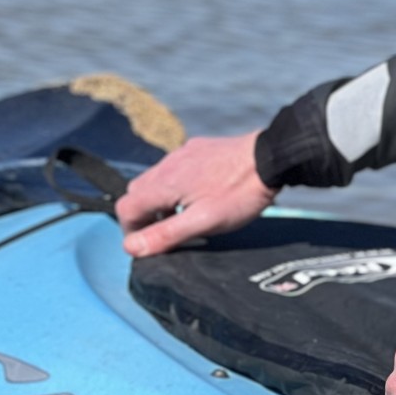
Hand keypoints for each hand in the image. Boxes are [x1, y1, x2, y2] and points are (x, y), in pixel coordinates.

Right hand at [116, 132, 276, 256]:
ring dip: (158, 200)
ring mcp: (183, 153)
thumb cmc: (238, 194)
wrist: (269, 158)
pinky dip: (174, 186)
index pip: (125, 207)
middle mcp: (168, 164)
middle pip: (136, 192)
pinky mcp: (198, 148)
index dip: (130, 230)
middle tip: (161, 234)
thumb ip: (165, 234)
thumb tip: (130, 247)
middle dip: (142, 215)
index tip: (146, 245)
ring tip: (181, 218)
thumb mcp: (203, 222)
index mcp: (164, 182)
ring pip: (155, 178)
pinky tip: (197, 195)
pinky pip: (174, 168)